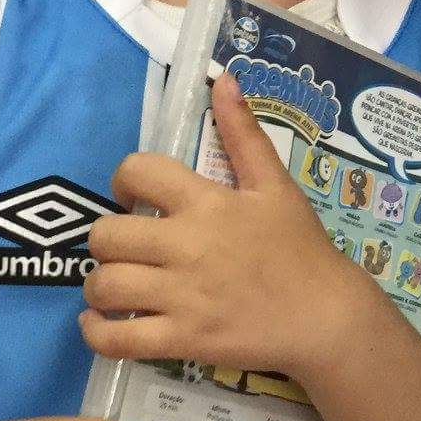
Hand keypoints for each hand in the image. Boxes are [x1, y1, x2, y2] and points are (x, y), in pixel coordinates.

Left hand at [80, 73, 369, 382]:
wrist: (324, 315)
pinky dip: (96, 333)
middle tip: (126, 247)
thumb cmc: (299, 247)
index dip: (123, 180)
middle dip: (106, 239)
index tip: (133, 197)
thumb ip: (244, 133)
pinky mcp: (182, 340)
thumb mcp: (275, 184)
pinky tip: (101, 324)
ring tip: (116, 286)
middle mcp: (187, 246)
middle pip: (106, 235)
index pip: (137, 172)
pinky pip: (117, 340)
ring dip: (100, 286)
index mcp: (207, 202)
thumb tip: (224, 79)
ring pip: (104, 286)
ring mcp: (182, 297)